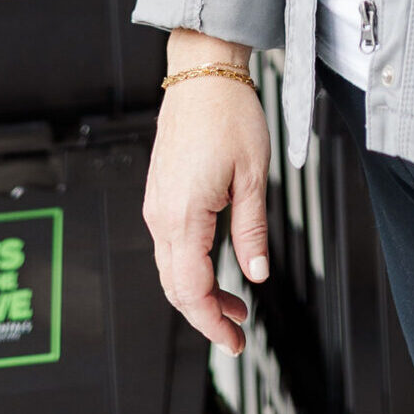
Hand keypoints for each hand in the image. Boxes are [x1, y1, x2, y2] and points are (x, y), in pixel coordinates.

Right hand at [142, 31, 271, 356]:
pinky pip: (169, 245)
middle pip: (175, 287)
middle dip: (206, 316)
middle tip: (238, 332)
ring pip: (170, 269)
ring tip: (235, 303)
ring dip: (199, 292)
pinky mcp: (160, 194)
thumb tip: (257, 274)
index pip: (192, 290)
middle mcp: (161, 215)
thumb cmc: (228, 113)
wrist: (202, 73)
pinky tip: (216, 268)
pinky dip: (190, 268)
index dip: (213, 323)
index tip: (236, 340)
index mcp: (183, 215)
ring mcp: (157, 205)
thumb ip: (252, 231)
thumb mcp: (253, 176)